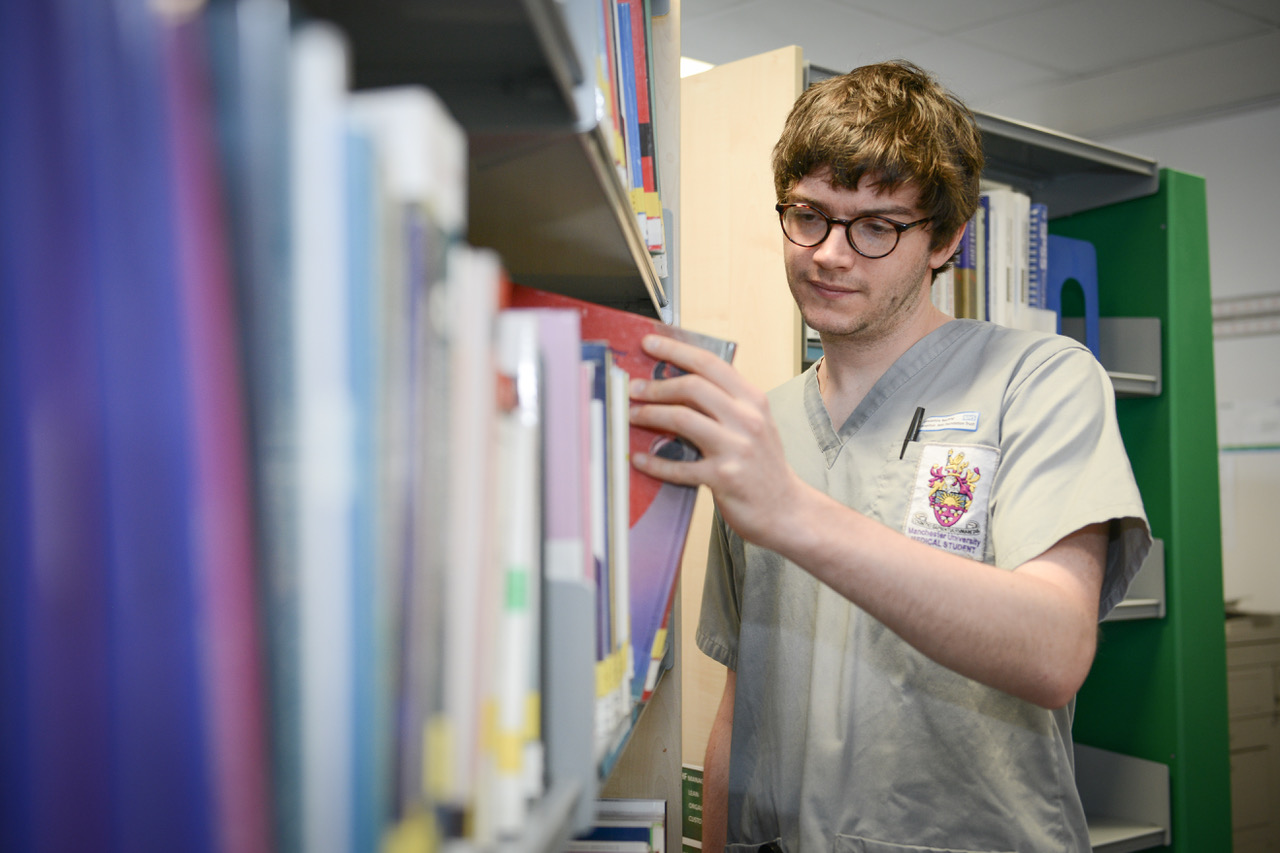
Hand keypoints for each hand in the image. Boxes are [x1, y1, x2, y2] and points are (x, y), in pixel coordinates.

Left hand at [628, 334, 806, 549]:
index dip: (676, 350)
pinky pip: (680, 466)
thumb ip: (724, 403)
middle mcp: (747, 419)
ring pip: (682, 419)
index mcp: (753, 400)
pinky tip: (640, 460)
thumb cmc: (765, 466)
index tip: (650, 343)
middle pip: (692, 387)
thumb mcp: (754, 424)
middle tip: (633, 388)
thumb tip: (677, 384)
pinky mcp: (724, 477)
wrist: (787, 509)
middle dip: (656, 386)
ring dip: (649, 415)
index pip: (710, 364)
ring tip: (632, 416)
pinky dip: (655, 462)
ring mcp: (736, 448)